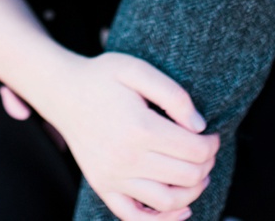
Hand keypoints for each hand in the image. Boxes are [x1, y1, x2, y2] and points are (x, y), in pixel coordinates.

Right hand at [39, 52, 219, 220]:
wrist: (62, 92)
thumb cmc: (101, 78)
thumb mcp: (137, 69)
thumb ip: (173, 94)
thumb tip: (199, 126)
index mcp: (140, 127)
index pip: (195, 150)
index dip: (212, 144)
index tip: (210, 134)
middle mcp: (126, 158)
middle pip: (187, 176)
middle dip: (206, 164)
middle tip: (205, 150)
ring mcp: (113, 177)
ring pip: (168, 201)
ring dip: (193, 191)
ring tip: (196, 173)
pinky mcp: (103, 187)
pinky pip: (135, 217)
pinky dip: (163, 219)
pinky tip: (181, 207)